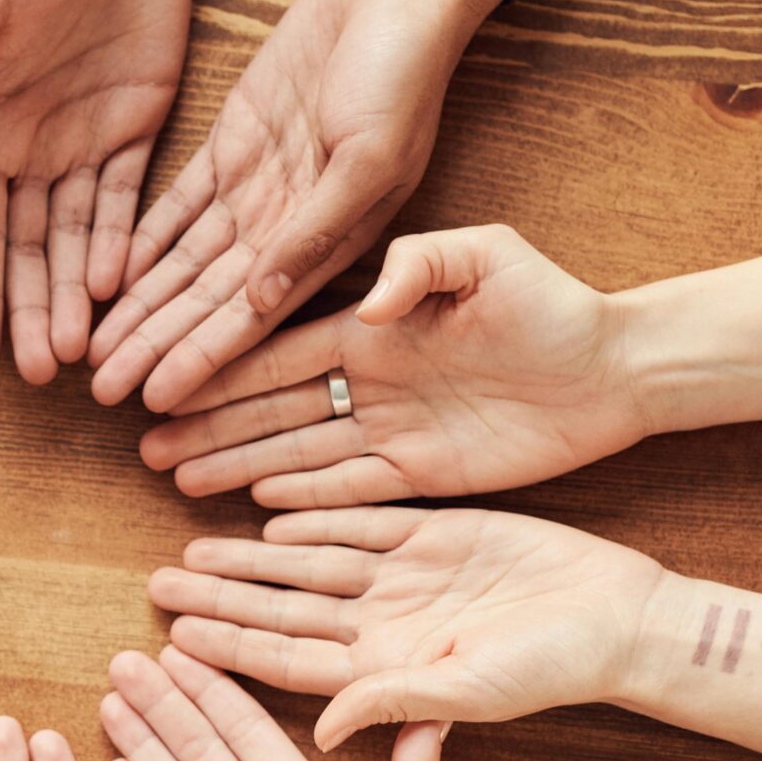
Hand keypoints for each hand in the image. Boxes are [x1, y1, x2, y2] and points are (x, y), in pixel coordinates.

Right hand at [0, 0, 195, 381]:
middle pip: (29, 249)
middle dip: (32, 312)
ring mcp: (84, 141)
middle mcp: (29, 147)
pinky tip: (117, 292)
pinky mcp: (138, 126)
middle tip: (40, 377)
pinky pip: (130, 200)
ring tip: (79, 356)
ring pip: (80, 238)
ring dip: (75, 296)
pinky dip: (123, 245)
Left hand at [88, 0, 503, 412]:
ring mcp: (256, 187)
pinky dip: (141, 240)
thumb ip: (313, 232)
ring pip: (182, 261)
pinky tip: (105, 276)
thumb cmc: (402, 73)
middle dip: (154, 345)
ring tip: (92, 348)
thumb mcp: (367, 158)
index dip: (202, 360)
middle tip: (98, 390)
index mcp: (329, 243)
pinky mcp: (231, 145)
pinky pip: (175, 205)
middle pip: (204, 300)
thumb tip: (263, 303)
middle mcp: (285, 227)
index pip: (250, 318)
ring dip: (140, 304)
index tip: (154, 400)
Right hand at [141, 224, 651, 505]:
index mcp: (371, 325)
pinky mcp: (423, 472)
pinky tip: (254, 505)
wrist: (616, 366)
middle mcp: (370, 379)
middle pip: (270, 406)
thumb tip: (369, 302)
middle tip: (145, 443)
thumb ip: (422, 265)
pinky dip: (303, 498)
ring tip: (178, 478)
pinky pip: (350, 489)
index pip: (278, 350)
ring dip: (237, 465)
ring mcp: (392, 428)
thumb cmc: (553, 300)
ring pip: (297, 451)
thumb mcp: (487, 255)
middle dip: (207, 424)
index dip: (220, 366)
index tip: (165, 379)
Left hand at [145, 506, 665, 750]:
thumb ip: (391, 703)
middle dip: (220, 597)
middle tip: (154, 583)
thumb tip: (319, 733)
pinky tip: (265, 510)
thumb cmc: (551, 669)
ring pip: (308, 562)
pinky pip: (358, 519)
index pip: (285, 658)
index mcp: (382, 667)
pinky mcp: (433, 533)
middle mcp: (383, 623)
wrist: (619, 616)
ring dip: (252, 555)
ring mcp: (404, 577)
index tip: (172, 639)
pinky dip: (313, 512)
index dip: (228, 647)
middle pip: (281, 608)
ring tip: (192, 546)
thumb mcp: (468, 691)